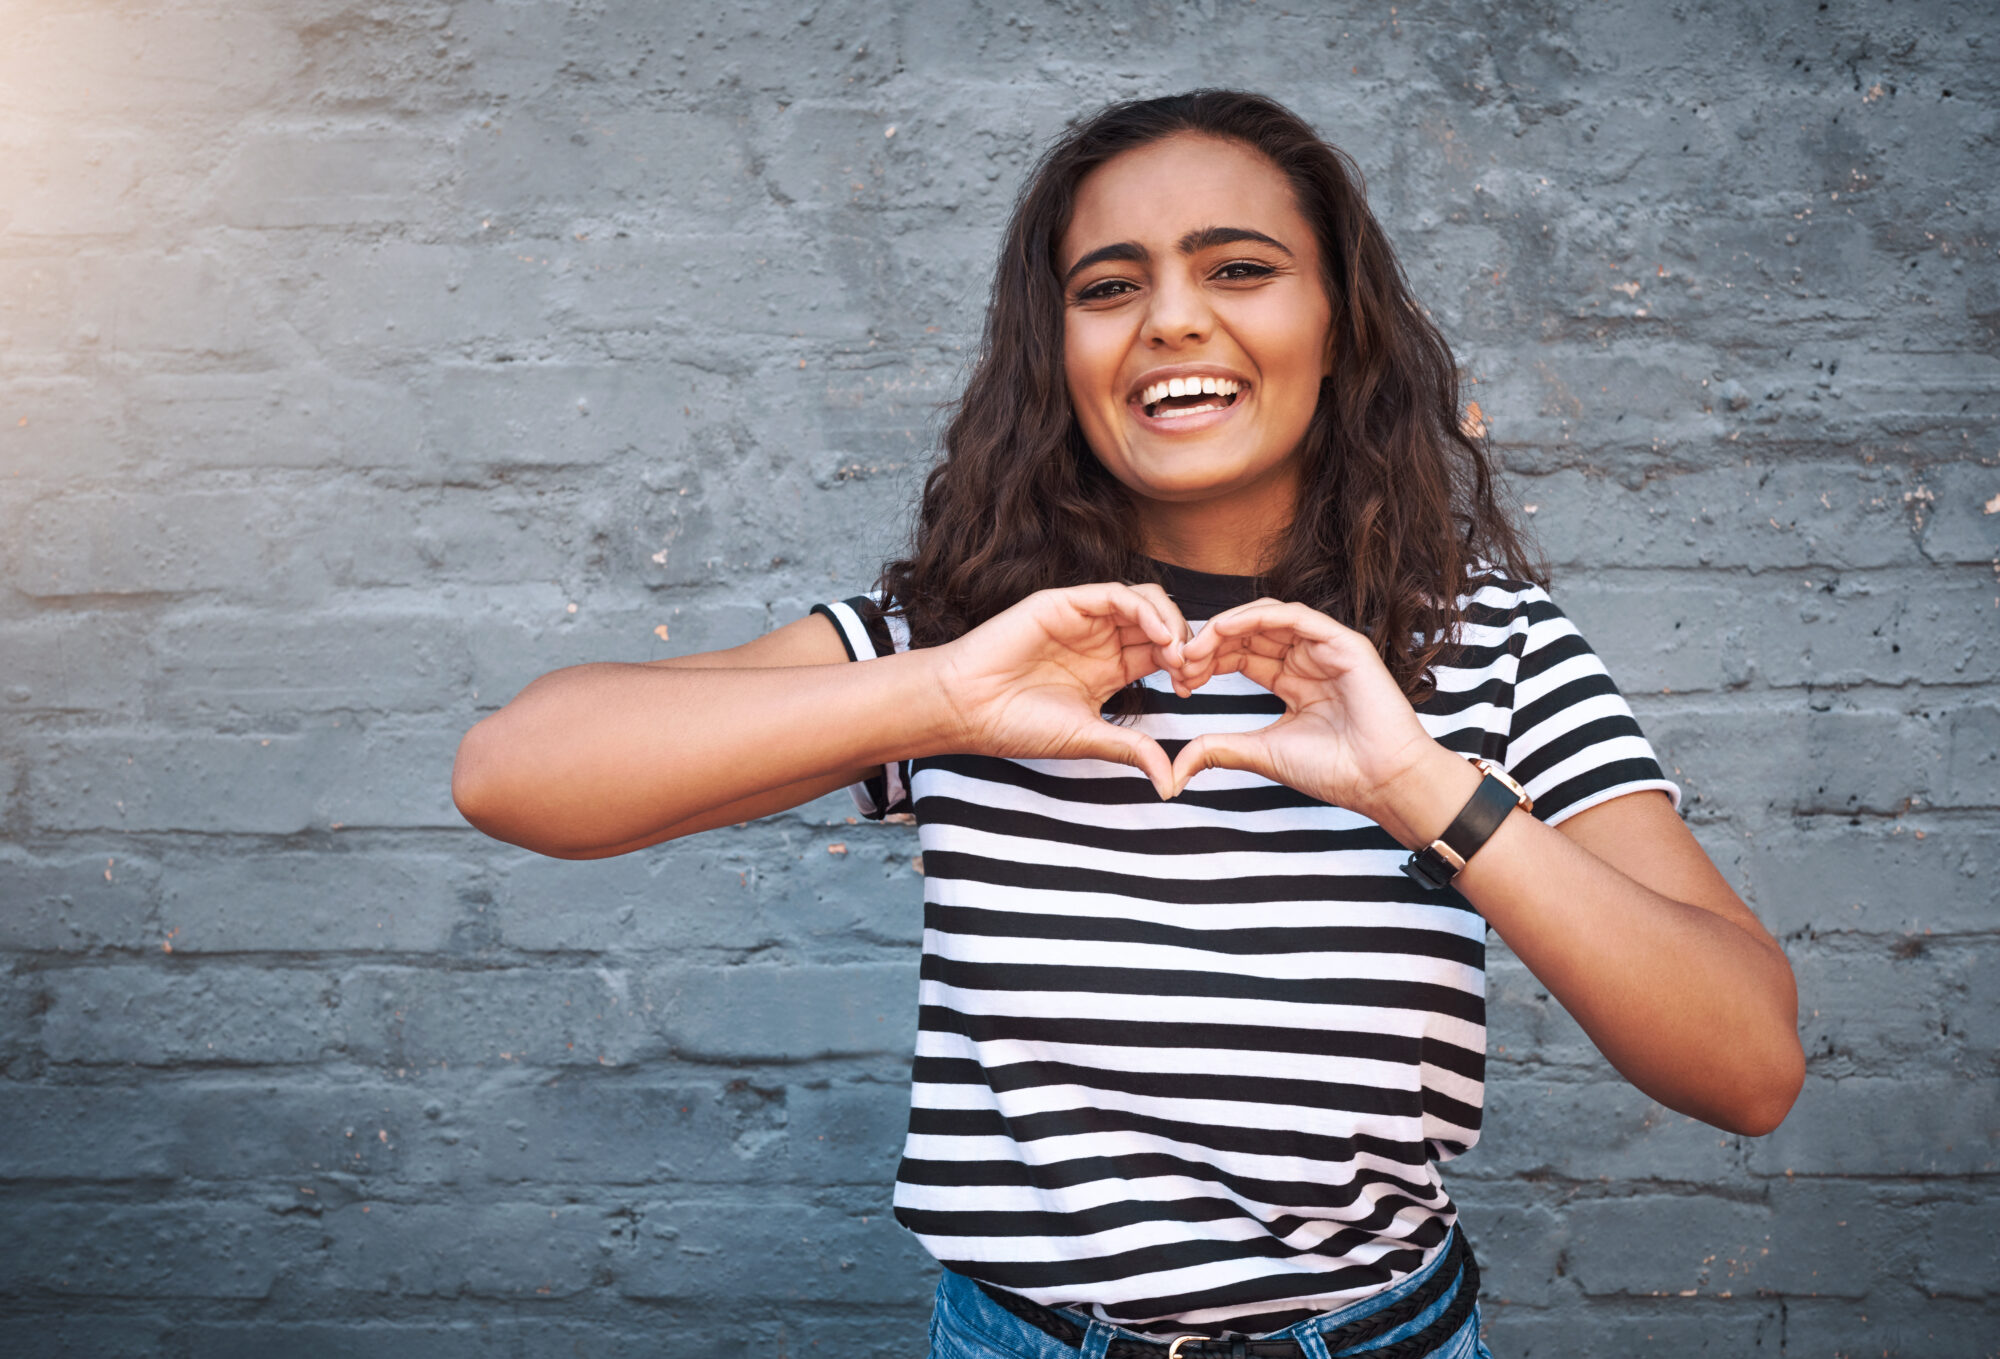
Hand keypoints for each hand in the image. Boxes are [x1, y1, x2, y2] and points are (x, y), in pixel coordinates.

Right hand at [934, 582, 1191, 798]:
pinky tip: (1157, 635)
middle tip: (1190, 669)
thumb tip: (1171, 783)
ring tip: (1176, 652)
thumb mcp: (1087, 738)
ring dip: (1169, 622)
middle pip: (1160, 623)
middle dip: (1183, 642)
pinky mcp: (1065, 602)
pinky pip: (1115, 594)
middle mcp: (1100, 639)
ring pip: (1144, 601)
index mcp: (1109, 668)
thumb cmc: (1017, 725)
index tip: (1190, 690)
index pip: (1161, 653)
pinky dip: (1143, 610)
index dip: (1183, 666)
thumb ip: (1132, 749)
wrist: (968, 709)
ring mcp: (1083, 618)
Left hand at [1166, 599, 1439, 818]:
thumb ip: (1220, 749)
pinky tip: (1226, 629)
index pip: (1241, 656)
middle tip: (1178, 661)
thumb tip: (1176, 768)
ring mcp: (1325, 648)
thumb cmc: (1333, 770)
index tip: (1178, 682)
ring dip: (1226, 628)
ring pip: (1266, 618)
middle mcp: (1307, 659)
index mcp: (1292, 681)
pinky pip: (1294, 616)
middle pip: (1248, 634)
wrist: (1380, 781)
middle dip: (1209, 644)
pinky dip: (1257, 617)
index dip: (1206, 663)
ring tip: (1195, 648)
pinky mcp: (1343, 642)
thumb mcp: (1262, 753)